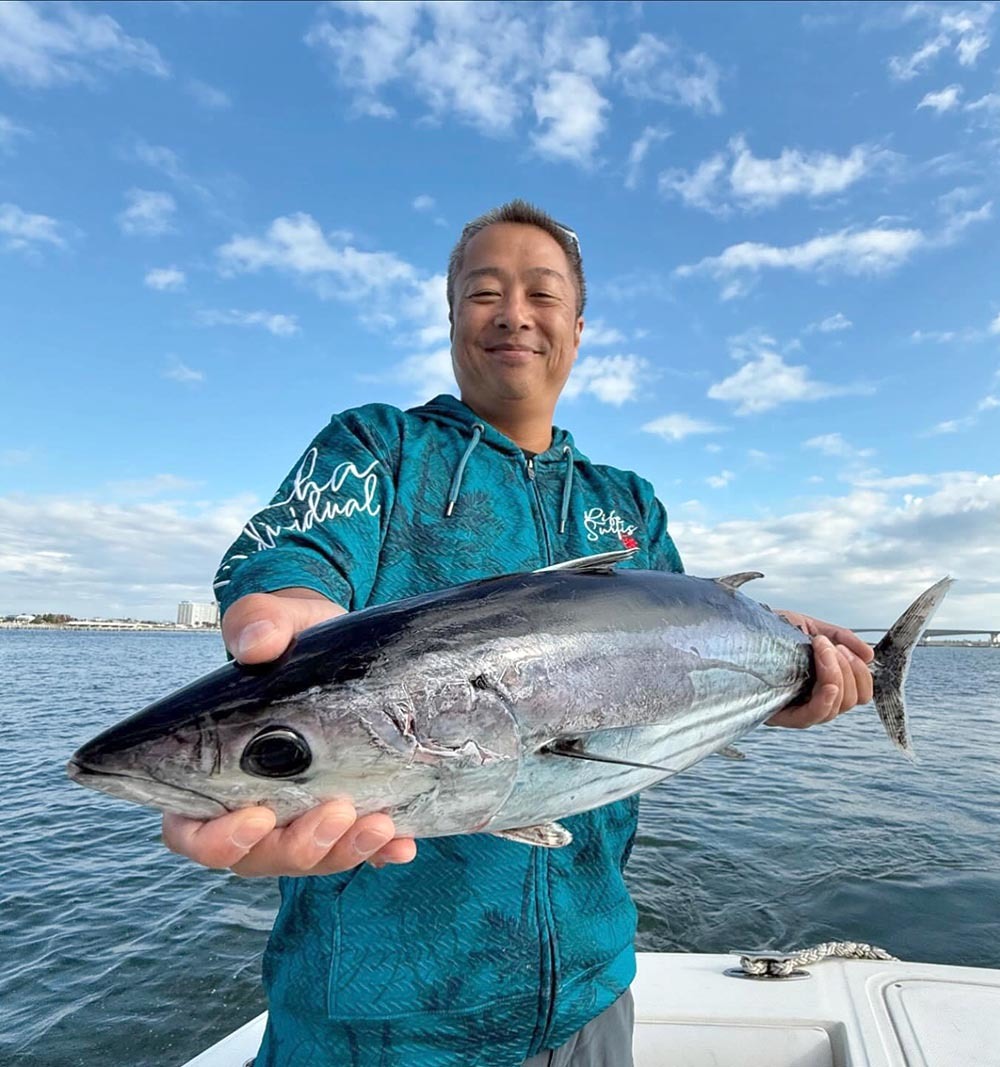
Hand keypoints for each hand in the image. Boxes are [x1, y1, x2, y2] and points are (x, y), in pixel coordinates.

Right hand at [161, 588, 417, 875]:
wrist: (344, 643)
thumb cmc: (291, 636)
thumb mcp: (277, 620)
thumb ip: (258, 624)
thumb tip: (257, 642)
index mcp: (210, 772)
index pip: (193, 832)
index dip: (218, 839)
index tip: (258, 816)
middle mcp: (251, 806)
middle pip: (258, 857)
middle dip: (298, 846)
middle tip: (337, 811)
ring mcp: (300, 816)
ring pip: (310, 858)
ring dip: (343, 851)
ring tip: (381, 824)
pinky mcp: (346, 812)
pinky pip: (359, 849)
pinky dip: (380, 852)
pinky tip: (404, 844)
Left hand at [767, 611, 873, 728]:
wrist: (735, 628)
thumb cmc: (769, 629)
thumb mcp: (808, 627)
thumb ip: (840, 638)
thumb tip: (870, 655)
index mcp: (821, 684)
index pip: (858, 693)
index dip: (860, 672)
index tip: (844, 647)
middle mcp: (812, 701)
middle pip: (853, 700)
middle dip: (850, 669)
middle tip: (830, 646)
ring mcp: (797, 710)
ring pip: (838, 706)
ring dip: (838, 674)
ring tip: (821, 648)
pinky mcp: (781, 716)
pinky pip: (814, 715)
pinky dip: (827, 695)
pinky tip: (826, 681)